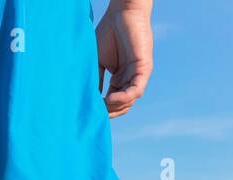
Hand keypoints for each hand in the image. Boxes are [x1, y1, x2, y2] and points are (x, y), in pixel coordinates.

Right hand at [96, 0, 152, 117]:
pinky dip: (123, 97)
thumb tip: (89, 100)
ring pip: (129, 101)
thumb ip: (96, 79)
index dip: (103, 109)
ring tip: (100, 107)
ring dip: (114, 107)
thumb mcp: (98, 61)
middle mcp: (130, 80)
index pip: (113, 102)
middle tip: (94, 113)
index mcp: (120, 79)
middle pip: (122, 106)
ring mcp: (138, 76)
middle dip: (108, 112)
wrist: (121, 13)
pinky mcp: (144, 69)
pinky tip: (110, 99)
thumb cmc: (109, 33)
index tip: (88, 112)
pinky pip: (135, 90)